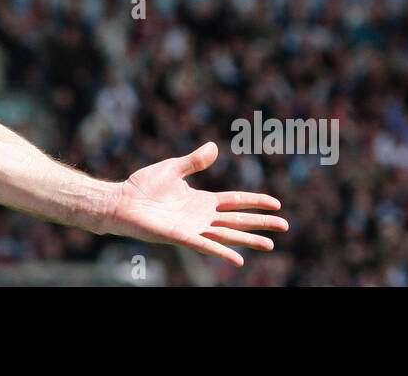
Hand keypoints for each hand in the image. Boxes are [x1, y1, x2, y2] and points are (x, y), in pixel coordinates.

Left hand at [104, 141, 287, 265]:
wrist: (122, 201)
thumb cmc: (144, 186)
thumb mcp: (174, 168)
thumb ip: (194, 161)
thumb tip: (215, 147)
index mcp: (202, 200)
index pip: (236, 201)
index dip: (256, 202)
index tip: (276, 204)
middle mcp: (202, 216)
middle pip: (239, 220)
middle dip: (261, 223)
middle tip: (285, 226)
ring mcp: (194, 228)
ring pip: (228, 235)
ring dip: (249, 240)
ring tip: (271, 244)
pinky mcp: (182, 237)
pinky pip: (207, 246)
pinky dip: (223, 252)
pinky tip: (239, 260)